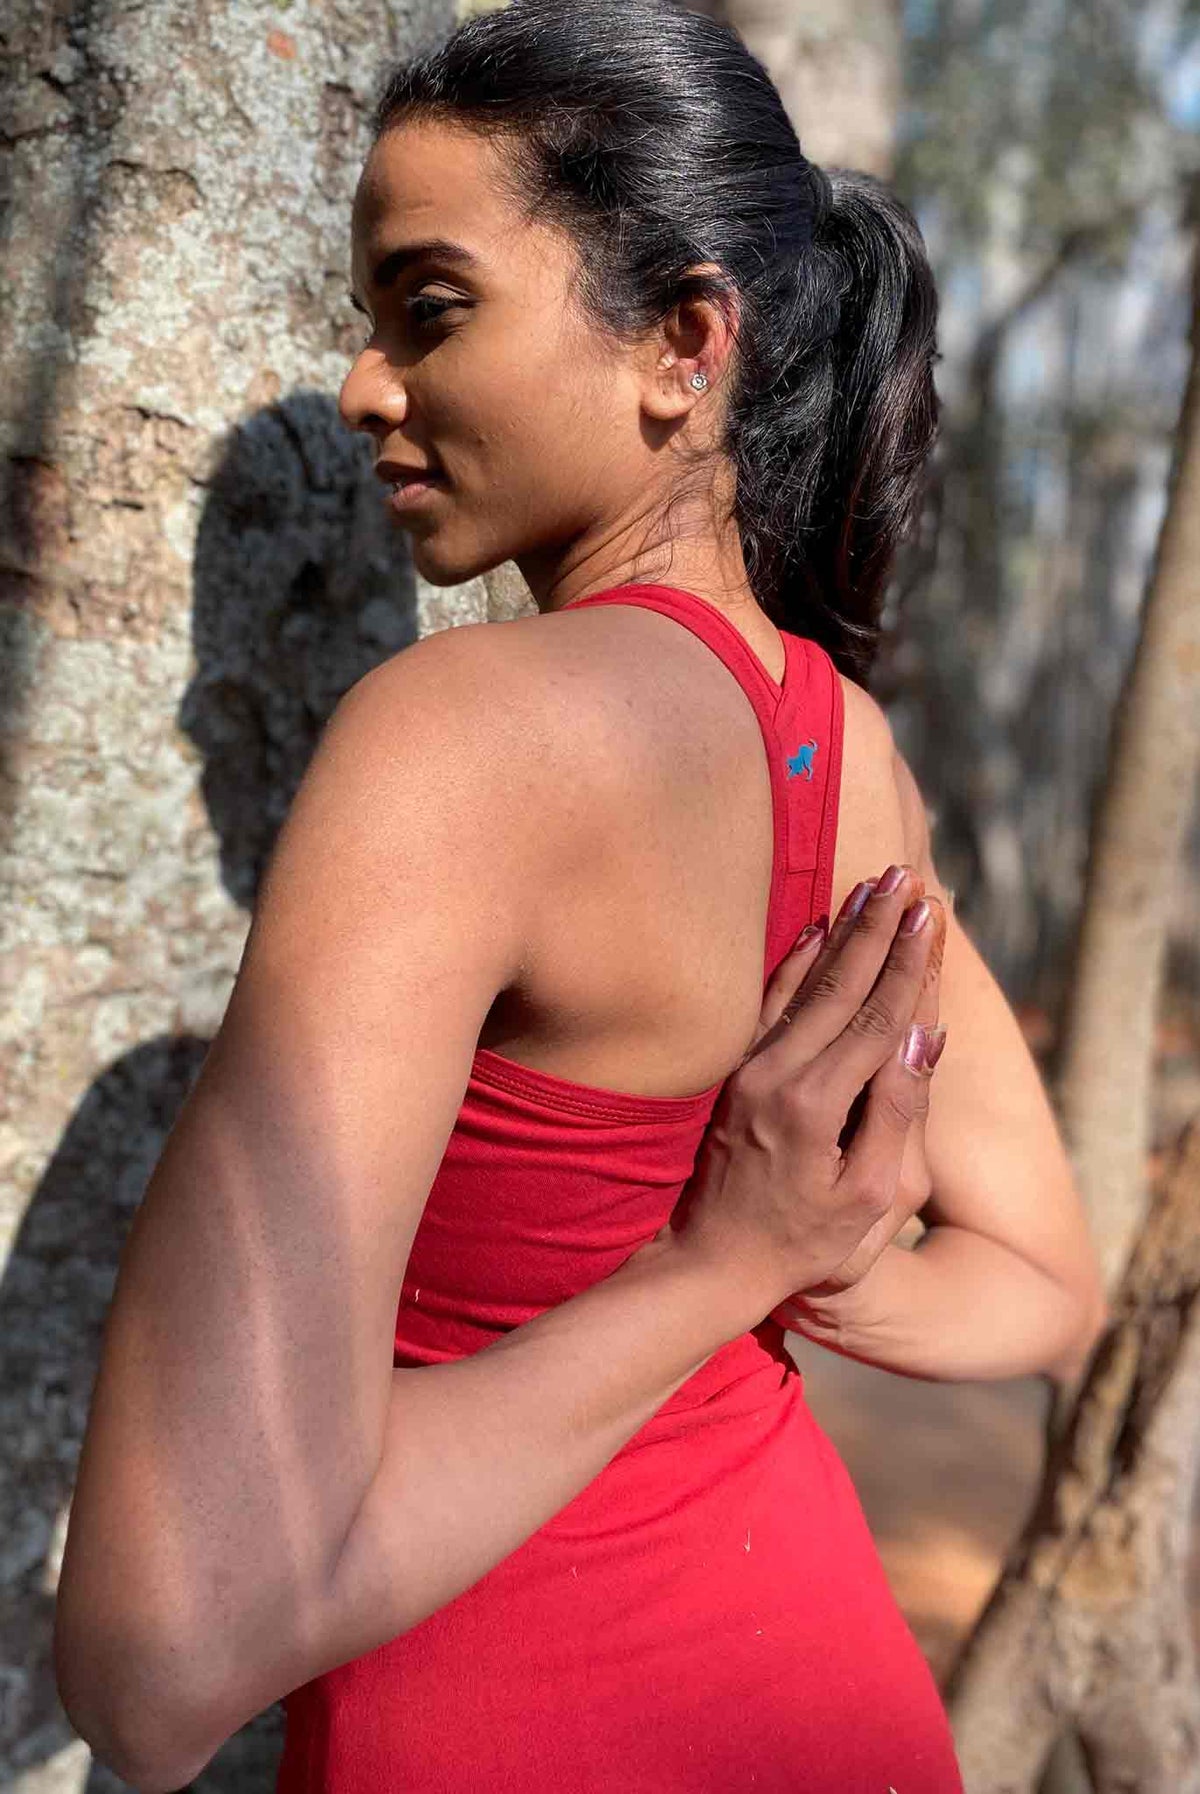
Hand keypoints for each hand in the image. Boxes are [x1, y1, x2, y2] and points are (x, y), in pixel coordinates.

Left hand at [656, 867, 947, 1327]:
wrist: (712, 1259)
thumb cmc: (803, 1242)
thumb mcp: (869, 1196)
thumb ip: (897, 1110)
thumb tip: (927, 1034)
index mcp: (818, 1105)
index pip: (879, 1018)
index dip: (910, 963)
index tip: (932, 914)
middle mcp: (779, 1074)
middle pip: (843, 985)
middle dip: (880, 928)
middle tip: (909, 878)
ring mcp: (751, 1070)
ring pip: (806, 984)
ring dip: (843, 932)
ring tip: (872, 885)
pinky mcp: (735, 1073)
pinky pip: (769, 1003)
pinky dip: (796, 963)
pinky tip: (815, 931)